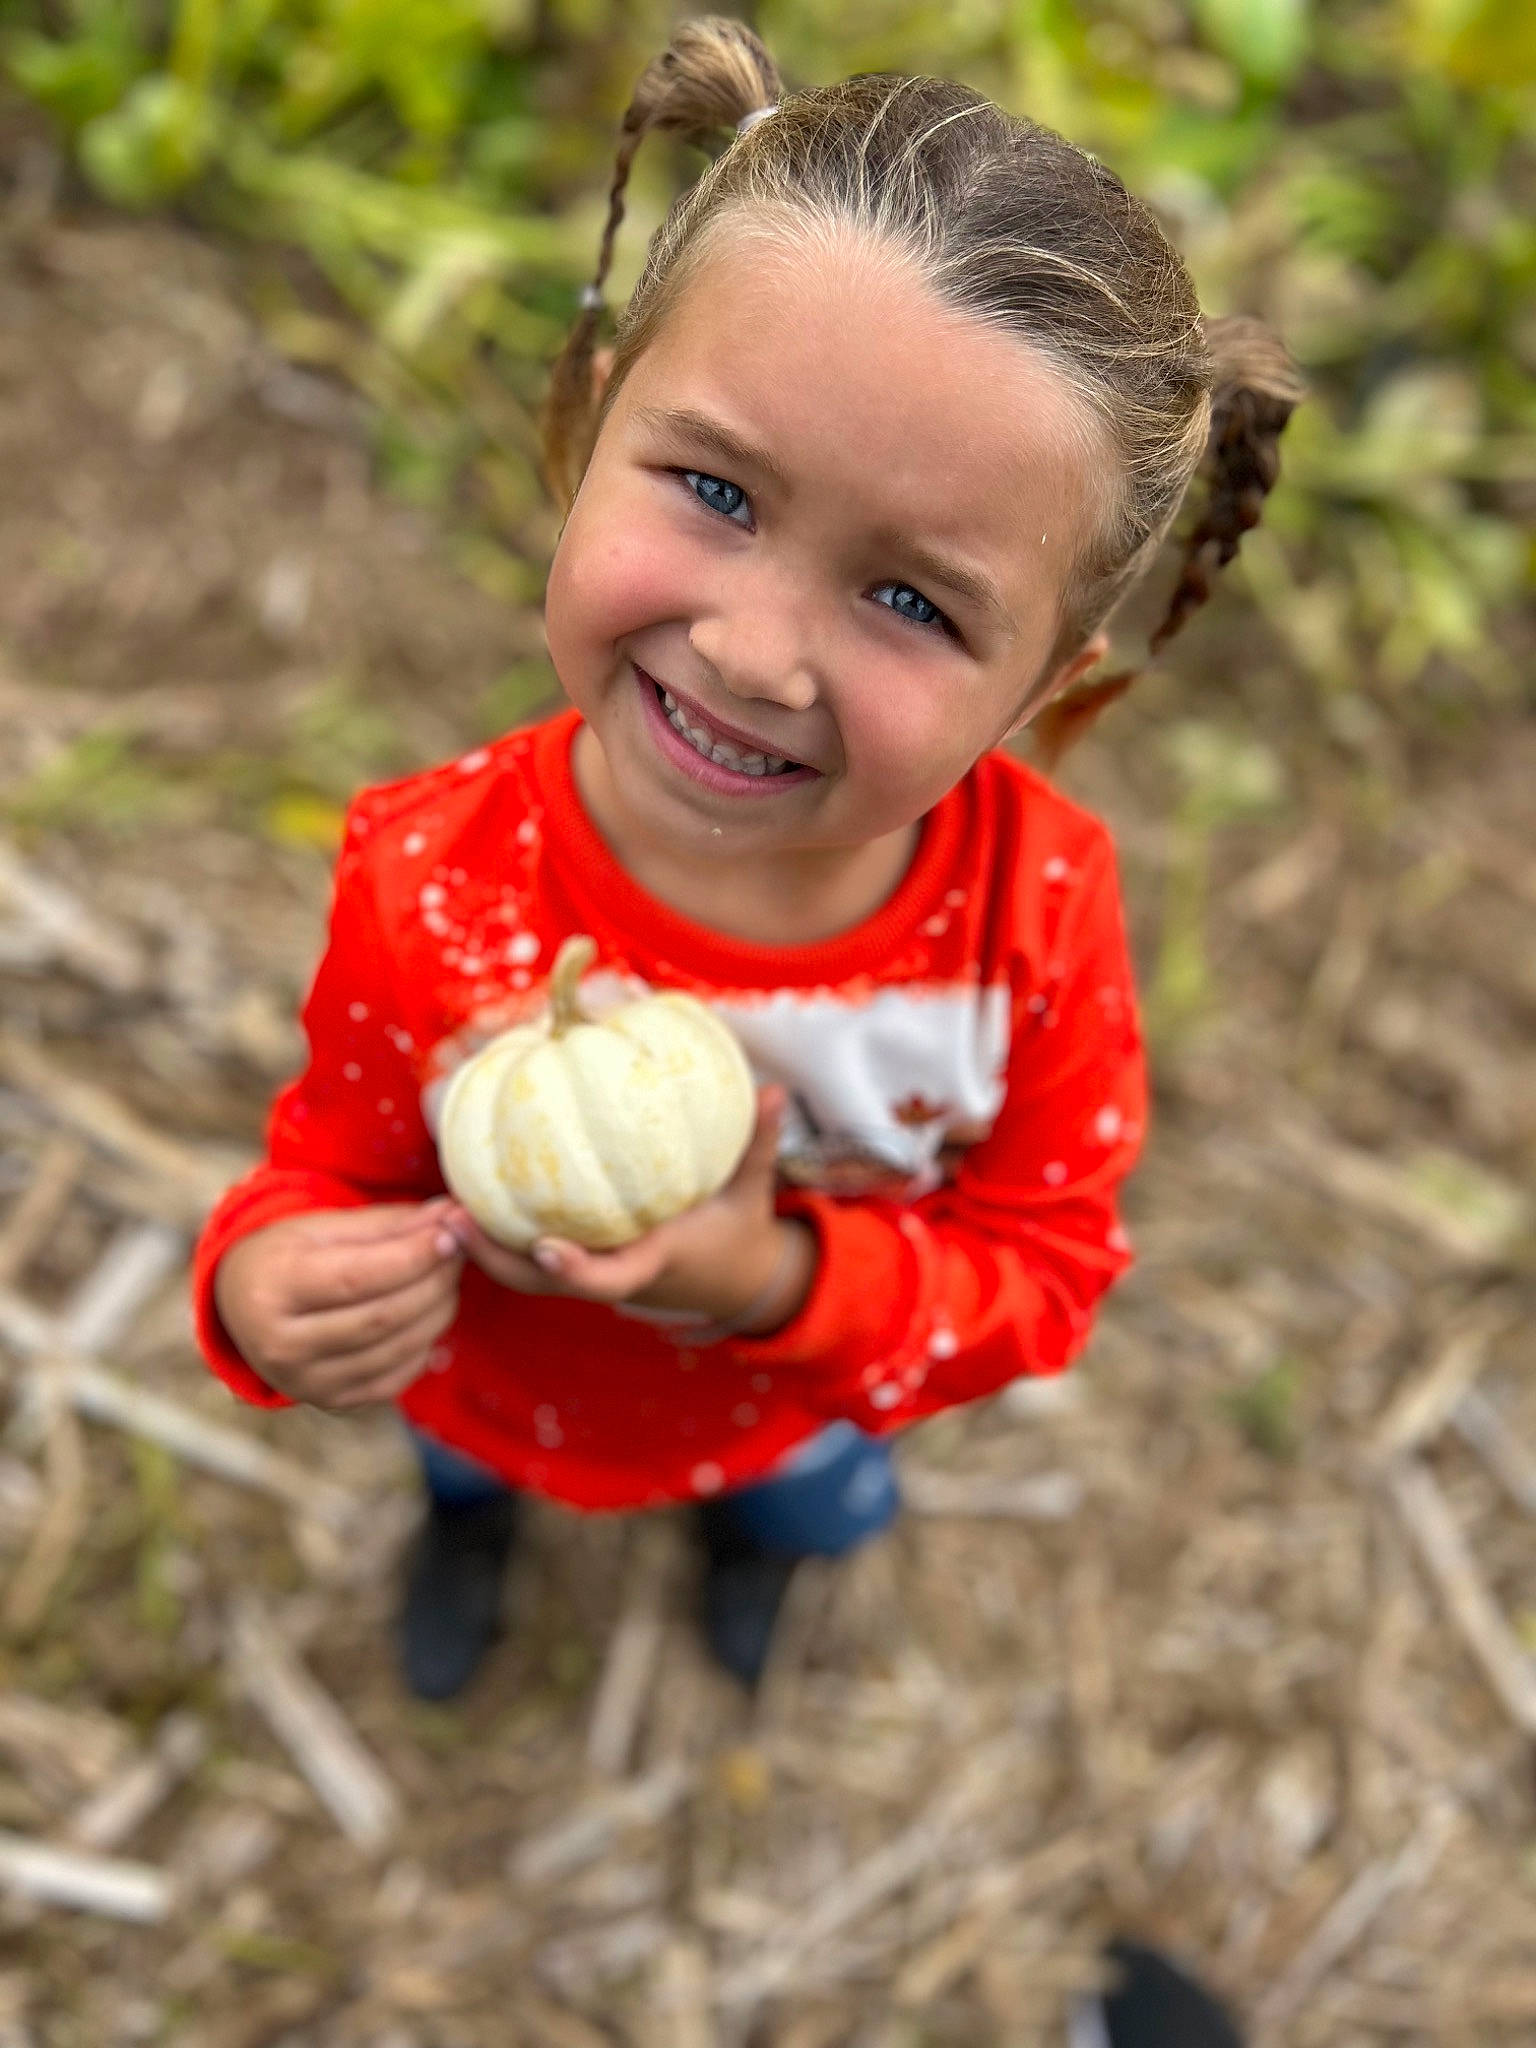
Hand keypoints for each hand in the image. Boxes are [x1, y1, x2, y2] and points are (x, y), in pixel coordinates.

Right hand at [213, 1200, 464, 1410]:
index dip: (412, 1257)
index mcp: (273, 1290)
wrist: (241, 1307)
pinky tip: (429, 1314)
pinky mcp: (330, 1402)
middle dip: (434, 1281)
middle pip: (382, 1317)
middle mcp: (281, 1346)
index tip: (450, 1233)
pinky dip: (424, 1344)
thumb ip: (388, 1224)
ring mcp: (305, 1383)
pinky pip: (396, 1378)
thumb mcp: (323, 1227)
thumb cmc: (287, 1255)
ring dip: (438, 1311)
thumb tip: (451, 1214)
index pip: (356, 1278)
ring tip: (449, 1278)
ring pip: (396, 1349)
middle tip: (460, 1250)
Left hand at [442, 1087, 815, 1334]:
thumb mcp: (751, 1190)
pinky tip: (466, 1195)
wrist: (733, 1282)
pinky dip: (497, 1234)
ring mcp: (592, 1272)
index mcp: (652, 1261)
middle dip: (494, 1260)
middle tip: (451, 1218)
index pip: (608, 1277)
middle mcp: (613, 1273)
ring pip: (526, 1274)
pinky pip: (530, 1254)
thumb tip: (775, 1092)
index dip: (575, 1269)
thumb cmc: (737, 1231)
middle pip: (542, 1283)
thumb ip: (757, 1143)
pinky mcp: (581, 1263)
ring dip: (482, 1248)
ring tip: (439, 1208)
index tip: (544, 1247)